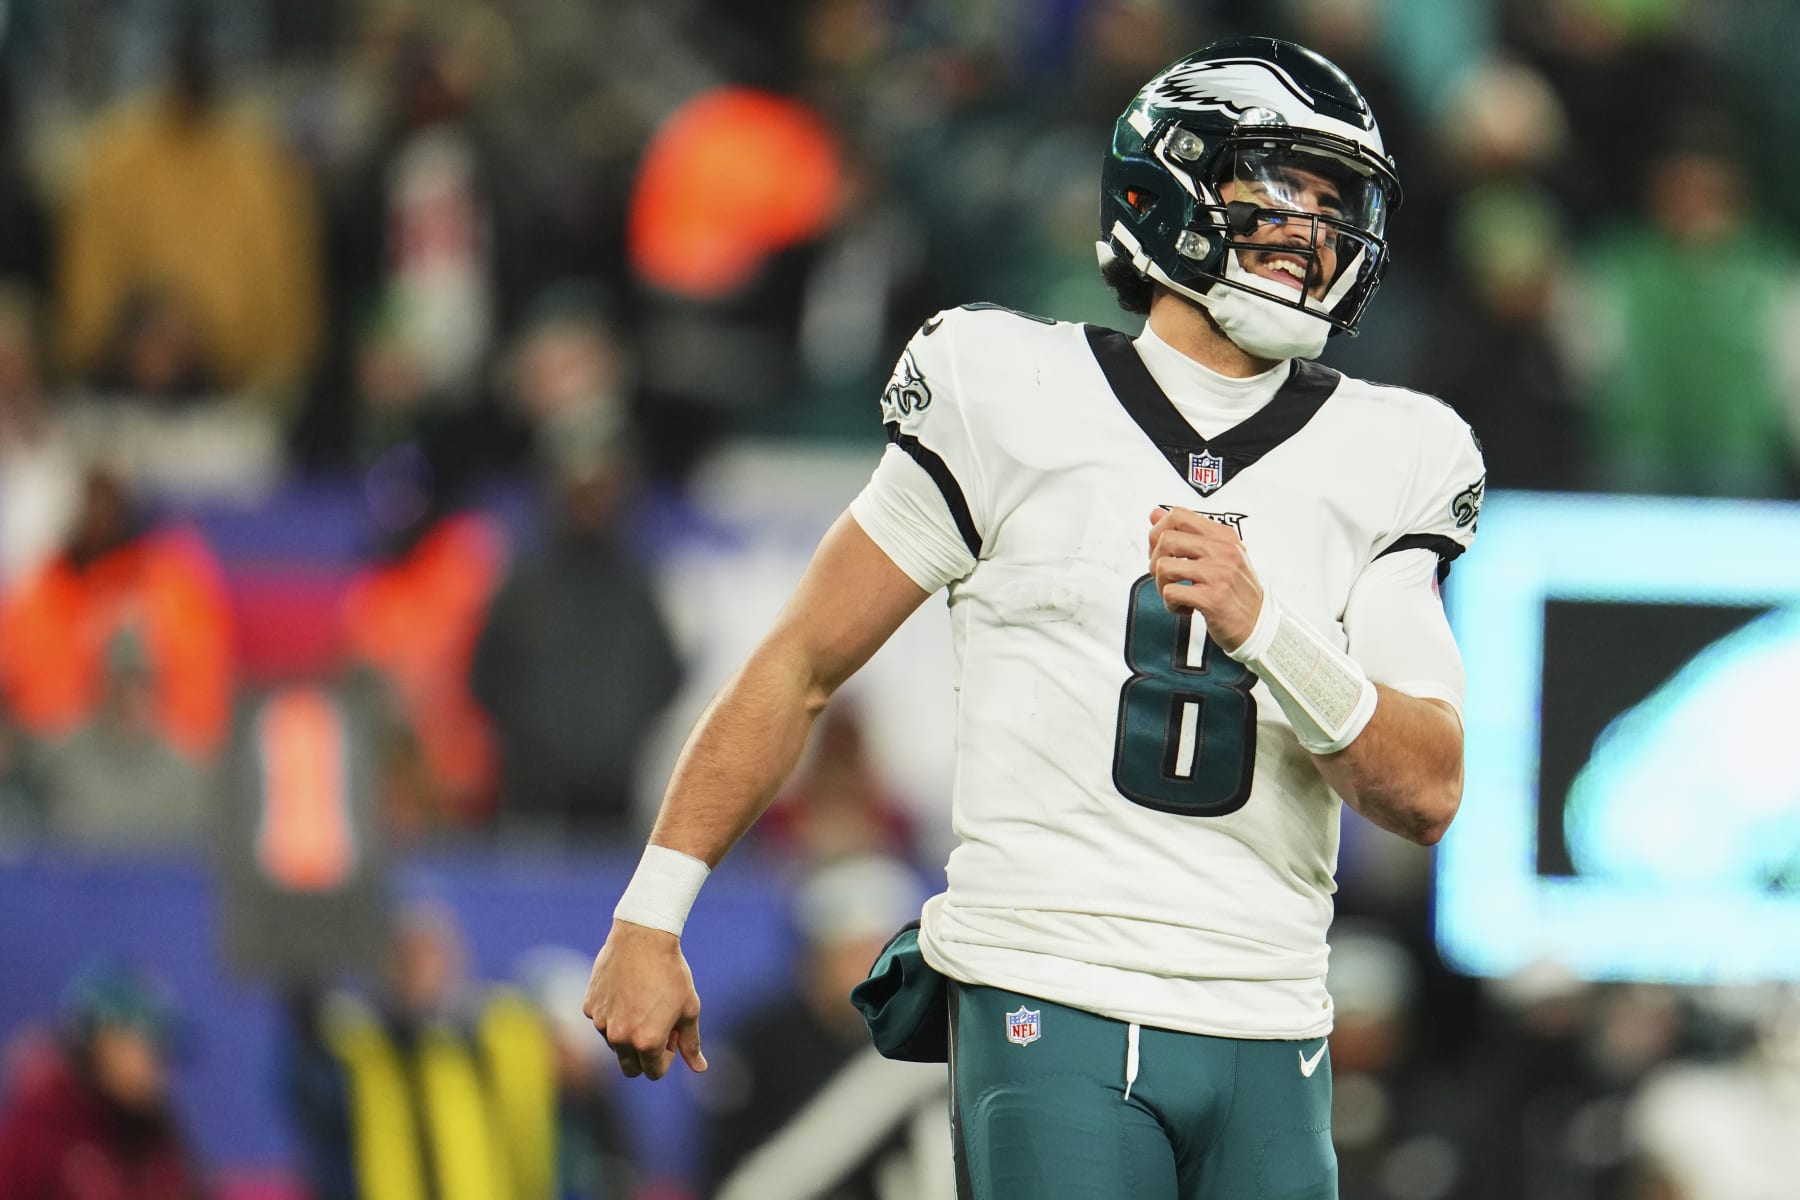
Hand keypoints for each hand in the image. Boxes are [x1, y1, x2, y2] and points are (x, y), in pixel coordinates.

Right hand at [583, 919, 706, 1079]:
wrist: (643, 937)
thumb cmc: (671, 973)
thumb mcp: (689, 1009)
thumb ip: (691, 1044)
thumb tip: (700, 1068)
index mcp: (646, 1043)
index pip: (654, 1072)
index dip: (666, 1056)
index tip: (671, 1034)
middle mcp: (620, 1038)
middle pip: (630, 1068)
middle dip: (644, 1056)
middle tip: (657, 1026)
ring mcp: (601, 1023)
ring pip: (615, 1044)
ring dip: (628, 1034)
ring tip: (643, 1003)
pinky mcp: (590, 1006)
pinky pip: (602, 1022)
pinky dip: (614, 1014)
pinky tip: (627, 990)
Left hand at [1146, 506, 1264, 651]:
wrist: (1258, 623)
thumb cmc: (1236, 589)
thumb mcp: (1217, 554)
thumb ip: (1187, 533)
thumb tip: (1155, 513)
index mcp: (1222, 536)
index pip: (1178, 515)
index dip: (1159, 531)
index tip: (1162, 550)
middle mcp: (1222, 550)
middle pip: (1165, 539)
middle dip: (1154, 560)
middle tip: (1167, 577)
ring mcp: (1218, 573)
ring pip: (1163, 566)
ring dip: (1161, 585)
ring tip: (1177, 594)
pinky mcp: (1212, 598)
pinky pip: (1170, 593)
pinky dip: (1171, 605)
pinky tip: (1185, 608)